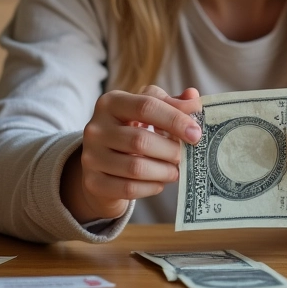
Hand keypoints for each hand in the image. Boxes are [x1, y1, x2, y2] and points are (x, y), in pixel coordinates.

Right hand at [61, 86, 200, 222]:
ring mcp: (91, 156)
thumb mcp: (150, 110)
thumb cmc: (132, 128)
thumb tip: (194, 99)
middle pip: (141, 140)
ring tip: (176, 170)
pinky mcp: (93, 182)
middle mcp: (96, 127)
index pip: (146, 106)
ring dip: (164, 171)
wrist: (102, 161)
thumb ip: (173, 103)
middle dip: (171, 150)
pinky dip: (151, 187)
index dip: (175, 119)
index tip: (196, 133)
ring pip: (135, 168)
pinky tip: (160, 182)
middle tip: (186, 156)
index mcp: (111, 102)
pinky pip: (128, 188)